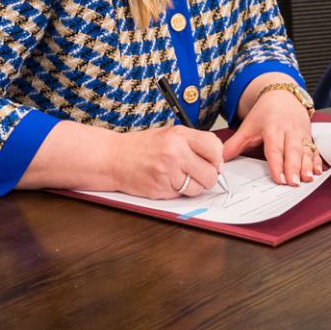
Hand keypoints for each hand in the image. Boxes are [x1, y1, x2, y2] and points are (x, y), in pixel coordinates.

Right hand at [106, 125, 224, 198]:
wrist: (113, 158)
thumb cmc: (141, 146)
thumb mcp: (168, 134)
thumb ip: (193, 143)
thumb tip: (218, 160)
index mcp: (179, 135)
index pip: (215, 148)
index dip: (217, 158)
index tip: (212, 162)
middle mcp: (175, 152)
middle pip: (211, 173)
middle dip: (208, 176)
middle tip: (197, 173)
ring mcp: (168, 172)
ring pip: (199, 188)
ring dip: (193, 187)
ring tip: (179, 177)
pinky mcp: (161, 188)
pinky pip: (182, 195)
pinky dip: (178, 192)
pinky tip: (167, 182)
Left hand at [222, 79, 319, 185]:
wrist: (282, 95)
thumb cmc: (266, 112)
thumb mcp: (248, 126)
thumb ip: (235, 144)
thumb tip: (220, 158)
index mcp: (273, 128)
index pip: (274, 148)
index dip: (277, 164)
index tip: (279, 178)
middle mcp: (289, 130)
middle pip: (292, 151)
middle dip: (294, 168)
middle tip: (293, 183)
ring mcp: (301, 134)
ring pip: (306, 151)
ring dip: (307, 166)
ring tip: (306, 179)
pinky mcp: (309, 136)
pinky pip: (314, 149)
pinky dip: (317, 161)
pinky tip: (317, 171)